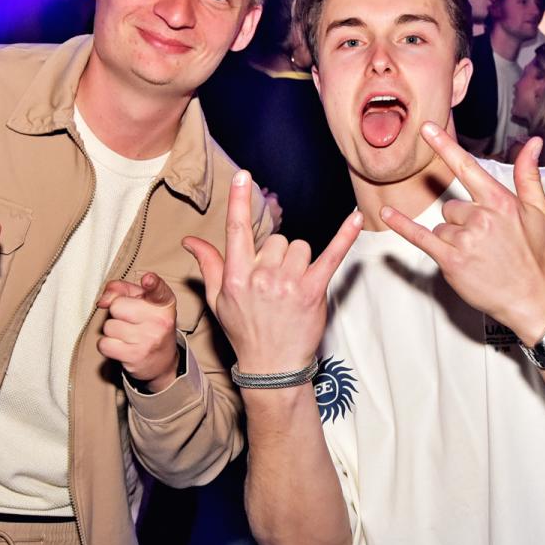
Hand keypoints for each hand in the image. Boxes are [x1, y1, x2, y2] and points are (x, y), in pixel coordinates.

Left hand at [96, 272, 179, 386]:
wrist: (162, 360)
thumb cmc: (148, 323)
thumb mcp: (141, 300)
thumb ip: (121, 289)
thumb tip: (103, 301)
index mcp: (164, 303)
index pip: (159, 290)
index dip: (152, 283)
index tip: (148, 279)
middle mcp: (160, 321)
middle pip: (117, 306)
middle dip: (117, 313)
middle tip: (130, 320)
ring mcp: (148, 340)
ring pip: (109, 326)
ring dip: (113, 331)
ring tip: (128, 335)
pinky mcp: (135, 356)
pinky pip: (104, 344)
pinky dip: (108, 345)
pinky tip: (122, 346)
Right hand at [183, 171, 362, 373]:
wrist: (272, 367)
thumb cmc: (244, 331)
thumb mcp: (218, 300)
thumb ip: (208, 265)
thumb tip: (190, 239)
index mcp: (236, 277)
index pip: (237, 231)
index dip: (239, 201)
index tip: (242, 177)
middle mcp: (262, 277)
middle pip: (276, 240)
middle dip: (277, 256)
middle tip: (274, 284)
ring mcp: (289, 284)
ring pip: (299, 247)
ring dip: (298, 262)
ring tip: (292, 288)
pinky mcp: (314, 291)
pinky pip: (332, 255)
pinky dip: (344, 236)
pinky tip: (354, 218)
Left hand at [379, 122, 544, 343]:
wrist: (532, 298)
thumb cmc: (535, 254)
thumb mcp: (539, 211)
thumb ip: (528, 175)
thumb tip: (532, 142)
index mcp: (499, 201)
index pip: (466, 167)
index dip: (445, 145)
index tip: (426, 127)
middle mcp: (480, 217)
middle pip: (450, 206)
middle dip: (462, 221)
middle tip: (486, 241)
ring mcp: (465, 239)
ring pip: (441, 226)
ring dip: (453, 239)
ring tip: (478, 255)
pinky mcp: (451, 261)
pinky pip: (420, 237)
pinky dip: (402, 226)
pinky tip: (386, 214)